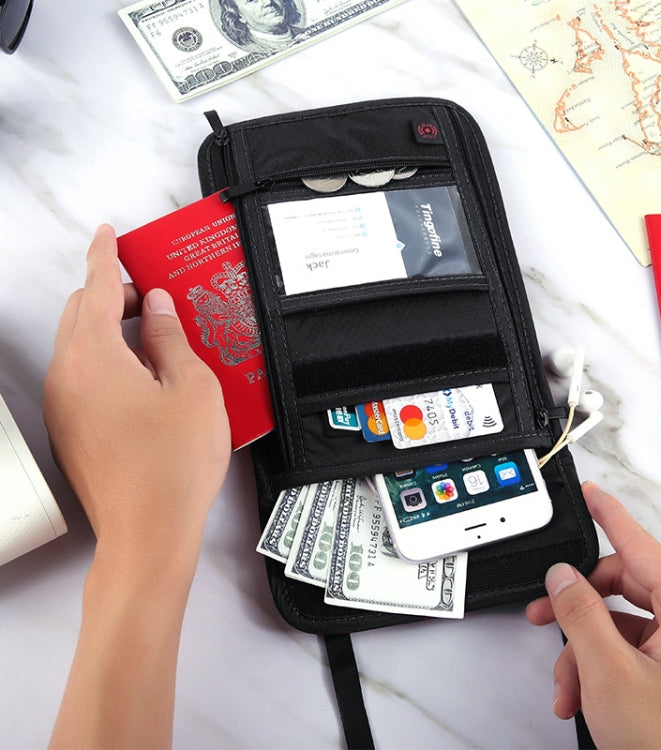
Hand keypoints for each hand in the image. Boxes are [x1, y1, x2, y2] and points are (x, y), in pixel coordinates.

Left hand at [44, 224, 230, 559]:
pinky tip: (144, 380)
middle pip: (79, 313)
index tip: (107, 234)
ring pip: (78, 346)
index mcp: (95, 357)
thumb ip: (171, 337)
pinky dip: (105, 361)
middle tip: (151, 299)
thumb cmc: (174, 464)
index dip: (104, 255)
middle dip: (110, 294)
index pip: (95, 286)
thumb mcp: (192, 388)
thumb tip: (158, 306)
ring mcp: (64, 406)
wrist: (147, 532)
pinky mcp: (70, 430)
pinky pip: (81, 376)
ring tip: (154, 342)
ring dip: (108, 330)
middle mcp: (67, 376)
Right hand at [527, 481, 660, 748]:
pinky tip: (581, 696)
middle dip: (578, 608)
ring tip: (567, 685)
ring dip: (584, 650)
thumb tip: (563, 577)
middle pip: (622, 586)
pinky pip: (630, 649)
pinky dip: (600, 667)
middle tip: (543, 613)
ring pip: (620, 623)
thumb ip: (580, 613)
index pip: (640, 544)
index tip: (591, 493)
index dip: (609, 515)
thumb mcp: (610, 672)